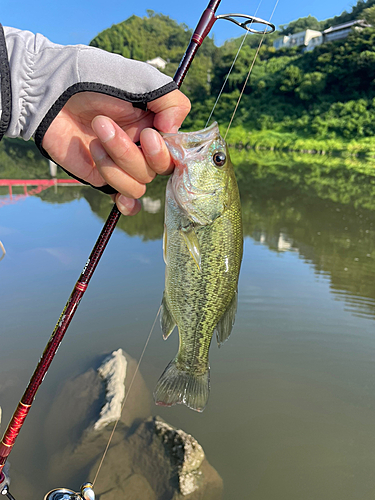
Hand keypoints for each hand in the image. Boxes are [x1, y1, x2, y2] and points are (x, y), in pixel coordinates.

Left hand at [42, 90, 189, 214]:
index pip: (176, 153)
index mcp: (155, 126)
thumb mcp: (141, 78)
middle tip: (104, 125)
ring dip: (114, 162)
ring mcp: (122, 164)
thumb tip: (173, 135)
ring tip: (93, 135)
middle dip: (129, 152)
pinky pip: (125, 200)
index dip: (165, 151)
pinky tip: (120, 201)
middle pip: (156, 171)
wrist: (50, 90)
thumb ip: (172, 102)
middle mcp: (142, 147)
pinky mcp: (102, 176)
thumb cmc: (94, 78)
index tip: (148, 134)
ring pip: (137, 185)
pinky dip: (126, 204)